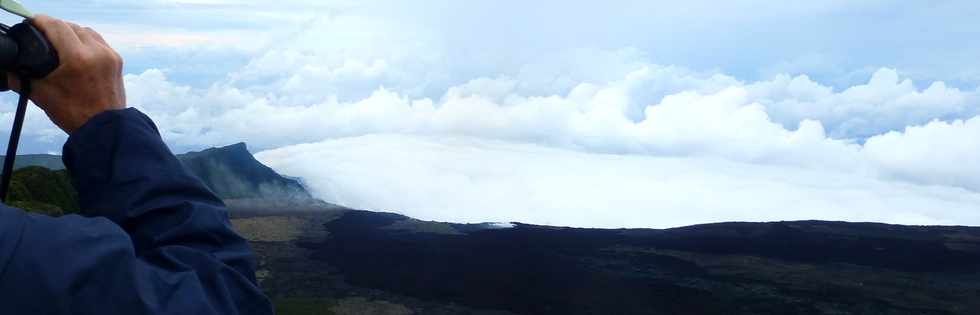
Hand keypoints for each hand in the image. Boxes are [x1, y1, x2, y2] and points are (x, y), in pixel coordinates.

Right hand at [7, 15, 125, 133]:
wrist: (105, 129)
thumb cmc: (75, 114)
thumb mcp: (42, 94)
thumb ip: (23, 79)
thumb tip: (12, 72)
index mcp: (78, 58)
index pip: (57, 26)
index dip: (41, 22)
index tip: (32, 24)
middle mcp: (97, 52)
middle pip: (71, 27)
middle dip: (55, 28)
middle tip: (42, 35)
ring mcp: (110, 56)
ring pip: (87, 32)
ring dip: (72, 33)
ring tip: (58, 42)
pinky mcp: (117, 61)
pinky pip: (99, 42)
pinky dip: (86, 41)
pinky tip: (76, 50)